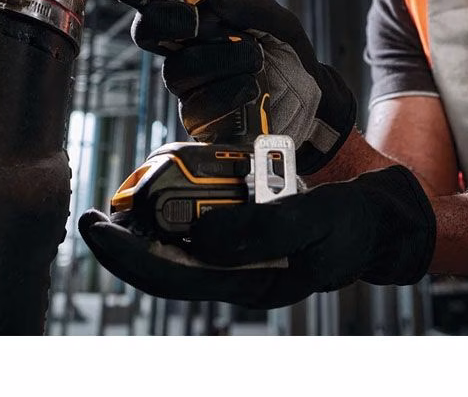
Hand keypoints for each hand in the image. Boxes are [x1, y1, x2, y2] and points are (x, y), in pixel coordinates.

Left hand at [78, 165, 435, 308]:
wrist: (373, 222)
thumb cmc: (349, 226)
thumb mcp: (316, 222)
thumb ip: (265, 230)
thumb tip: (205, 236)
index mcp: (250, 282)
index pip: (173, 276)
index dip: (127, 256)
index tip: (94, 227)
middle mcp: (236, 273)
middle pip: (166, 264)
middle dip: (126, 242)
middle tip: (95, 212)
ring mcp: (240, 256)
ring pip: (179, 246)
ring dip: (148, 225)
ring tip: (127, 195)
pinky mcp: (246, 236)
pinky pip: (202, 226)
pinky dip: (180, 206)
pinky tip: (172, 185)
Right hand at [99, 0, 356, 174]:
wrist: (312, 101)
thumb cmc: (288, 56)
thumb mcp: (279, 22)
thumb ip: (250, 6)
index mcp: (198, 21)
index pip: (155, 5)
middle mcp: (186, 50)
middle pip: (152, 34)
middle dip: (179, 25)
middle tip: (212, 25)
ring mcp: (190, 86)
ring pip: (179, 69)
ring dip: (221, 58)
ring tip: (255, 57)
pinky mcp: (201, 118)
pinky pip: (200, 105)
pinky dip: (230, 91)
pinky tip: (252, 87)